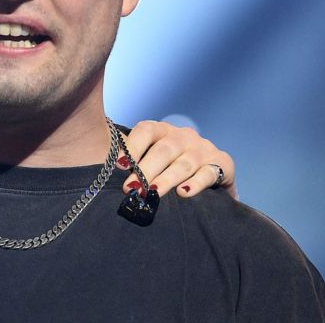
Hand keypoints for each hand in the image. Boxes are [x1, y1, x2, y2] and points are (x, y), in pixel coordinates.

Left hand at [120, 120, 236, 199]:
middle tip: (132, 189)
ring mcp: (204, 148)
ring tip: (153, 193)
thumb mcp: (153, 158)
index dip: (132, 146)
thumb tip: (101, 165)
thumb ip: (132, 159)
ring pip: (183, 163)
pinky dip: (195, 183)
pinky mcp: (222, 164)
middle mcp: (184, 136)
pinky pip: (208, 173)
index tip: (119, 165)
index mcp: (163, 131)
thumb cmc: (170, 168)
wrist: (212, 176)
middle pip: (163, 150)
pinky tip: (184, 193)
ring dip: (167, 179)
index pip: (146, 131)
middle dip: (146, 170)